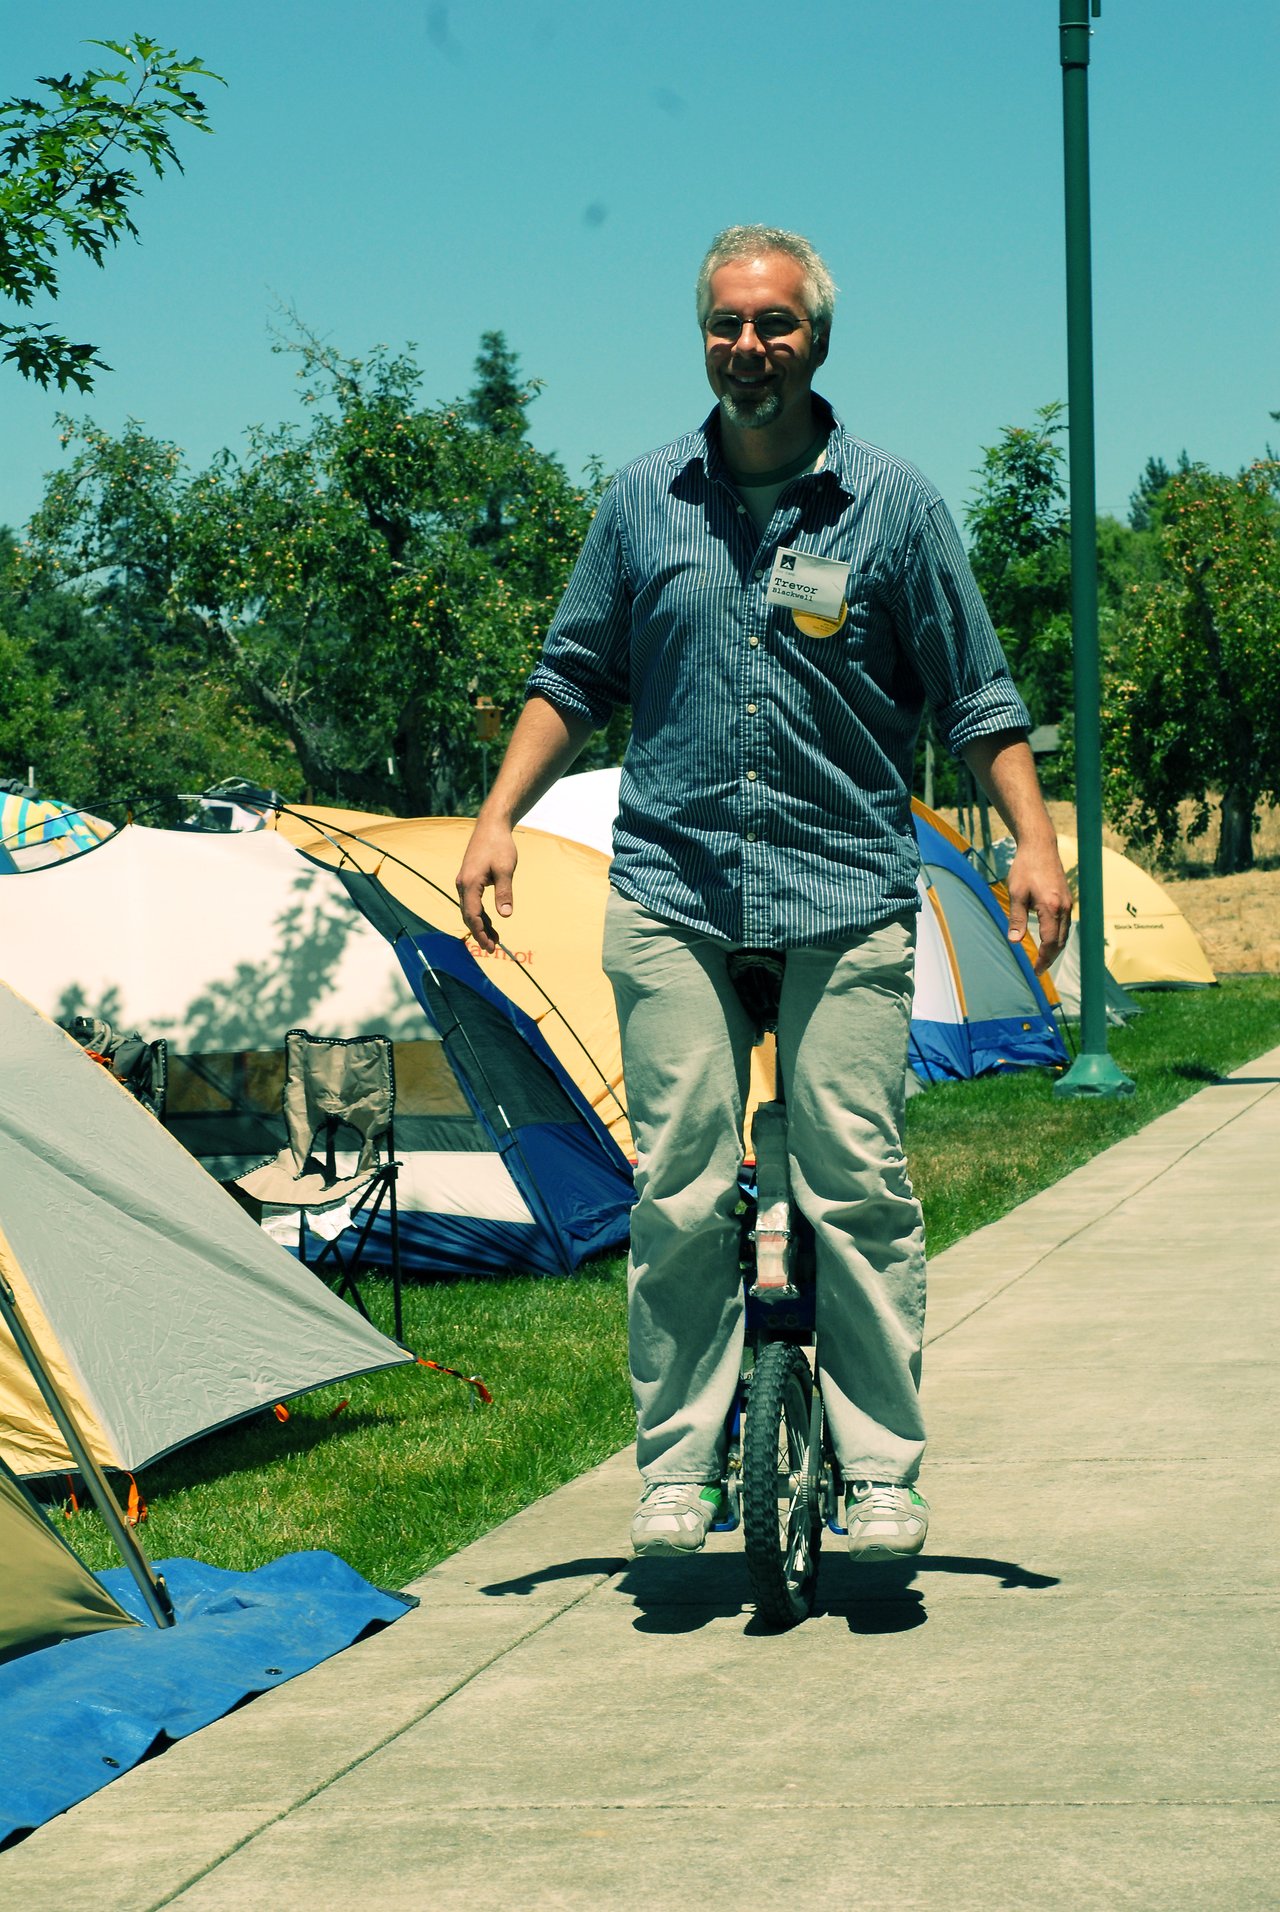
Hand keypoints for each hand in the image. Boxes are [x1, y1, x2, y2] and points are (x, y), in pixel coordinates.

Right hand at [455, 818, 517, 953]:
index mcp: (469, 883)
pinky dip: (481, 914)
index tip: (490, 945)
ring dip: (481, 925)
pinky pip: (473, 902)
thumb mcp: (505, 869)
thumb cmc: (499, 845)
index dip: (480, 932)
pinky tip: (492, 922)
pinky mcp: (470, 880)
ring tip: (494, 939)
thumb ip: (504, 892)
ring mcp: (465, 882)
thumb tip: (506, 915)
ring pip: (470, 910)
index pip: (472, 915)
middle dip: (479, 933)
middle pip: (468, 915)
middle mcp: (463, 884)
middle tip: (492, 948)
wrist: (491, 826)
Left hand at [1006, 840, 1072, 974]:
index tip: (1035, 971)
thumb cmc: (1025, 868)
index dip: (1043, 959)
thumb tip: (1015, 941)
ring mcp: (1069, 903)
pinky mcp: (1068, 899)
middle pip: (1060, 941)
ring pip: (1065, 934)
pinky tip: (1049, 940)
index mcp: (1051, 907)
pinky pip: (1066, 924)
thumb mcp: (1016, 893)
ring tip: (1043, 959)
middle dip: (1050, 958)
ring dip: (1055, 948)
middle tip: (1039, 970)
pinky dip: (1058, 936)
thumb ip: (1017, 918)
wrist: (1040, 846)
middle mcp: (1065, 907)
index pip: (1050, 942)